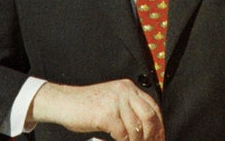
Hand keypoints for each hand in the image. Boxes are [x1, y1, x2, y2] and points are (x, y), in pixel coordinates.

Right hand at [28, 79, 164, 140]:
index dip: (159, 124)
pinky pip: (122, 134)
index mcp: (129, 88)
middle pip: (148, 116)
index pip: (152, 106)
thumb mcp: (112, 100)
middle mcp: (125, 92)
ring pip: (136, 127)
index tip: (160, 136)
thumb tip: (144, 128)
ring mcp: (116, 102)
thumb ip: (128, 108)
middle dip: (153, 134)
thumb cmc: (86, 105)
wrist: (64, 102)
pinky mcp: (106, 115)